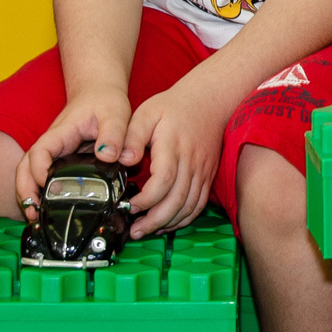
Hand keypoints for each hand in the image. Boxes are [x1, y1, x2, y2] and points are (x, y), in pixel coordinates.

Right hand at [14, 87, 132, 214]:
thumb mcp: (115, 114)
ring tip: (34, 217)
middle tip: (32, 213)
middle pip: (25, 167)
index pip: (40, 152)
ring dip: (28, 194)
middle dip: (24, 190)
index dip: (38, 170)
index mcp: (61, 133)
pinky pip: (42, 177)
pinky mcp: (60, 160)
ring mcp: (53, 153)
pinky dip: (40, 193)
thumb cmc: (105, 101)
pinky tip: (47, 209)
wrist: (99, 93)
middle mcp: (52, 145)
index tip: (46, 185)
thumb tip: (108, 156)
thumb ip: (114, 134)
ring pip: (29, 174)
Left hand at [116, 78, 228, 237]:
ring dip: (168, 223)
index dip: (147, 199)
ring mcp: (202, 171)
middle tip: (135, 230)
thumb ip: (132, 137)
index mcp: (173, 147)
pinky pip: (199, 204)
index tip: (130, 205)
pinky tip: (167, 224)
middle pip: (177, 200)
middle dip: (155, 220)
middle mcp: (191, 162)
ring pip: (189, 206)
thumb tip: (122, 160)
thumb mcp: (146, 113)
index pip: (163, 180)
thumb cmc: (173, 107)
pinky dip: (184, 218)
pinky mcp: (208, 176)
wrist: (208, 101)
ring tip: (147, 231)